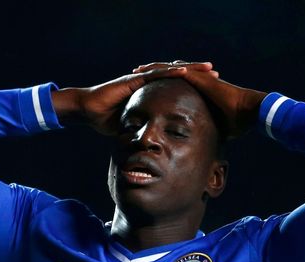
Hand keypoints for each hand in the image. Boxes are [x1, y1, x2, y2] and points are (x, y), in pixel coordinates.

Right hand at [51, 62, 216, 134]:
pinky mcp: (134, 79)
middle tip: (217, 74)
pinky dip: (170, 72)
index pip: (175, 88)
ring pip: (170, 71)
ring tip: (208, 68)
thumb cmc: (105, 120)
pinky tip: (184, 71)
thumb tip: (154, 149)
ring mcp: (140, 78)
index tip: (211, 89)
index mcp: (149, 93)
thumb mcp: (132, 129)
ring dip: (190, 68)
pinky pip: (155, 75)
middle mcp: (147, 82)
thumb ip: (145, 133)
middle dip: (198, 74)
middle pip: (177, 75)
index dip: (193, 88)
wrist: (87, 111)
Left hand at [133, 62, 266, 137]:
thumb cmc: (239, 122)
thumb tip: (208, 148)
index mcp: (202, 91)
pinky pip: (175, 71)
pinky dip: (160, 70)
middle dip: (154, 74)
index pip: (178, 85)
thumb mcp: (220, 129)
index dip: (164, 85)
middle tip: (137, 74)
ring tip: (137, 70)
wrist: (249, 111)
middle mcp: (198, 81)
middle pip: (171, 74)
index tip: (151, 88)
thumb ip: (211, 134)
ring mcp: (198, 77)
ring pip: (170, 69)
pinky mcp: (198, 78)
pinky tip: (147, 71)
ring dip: (153, 69)